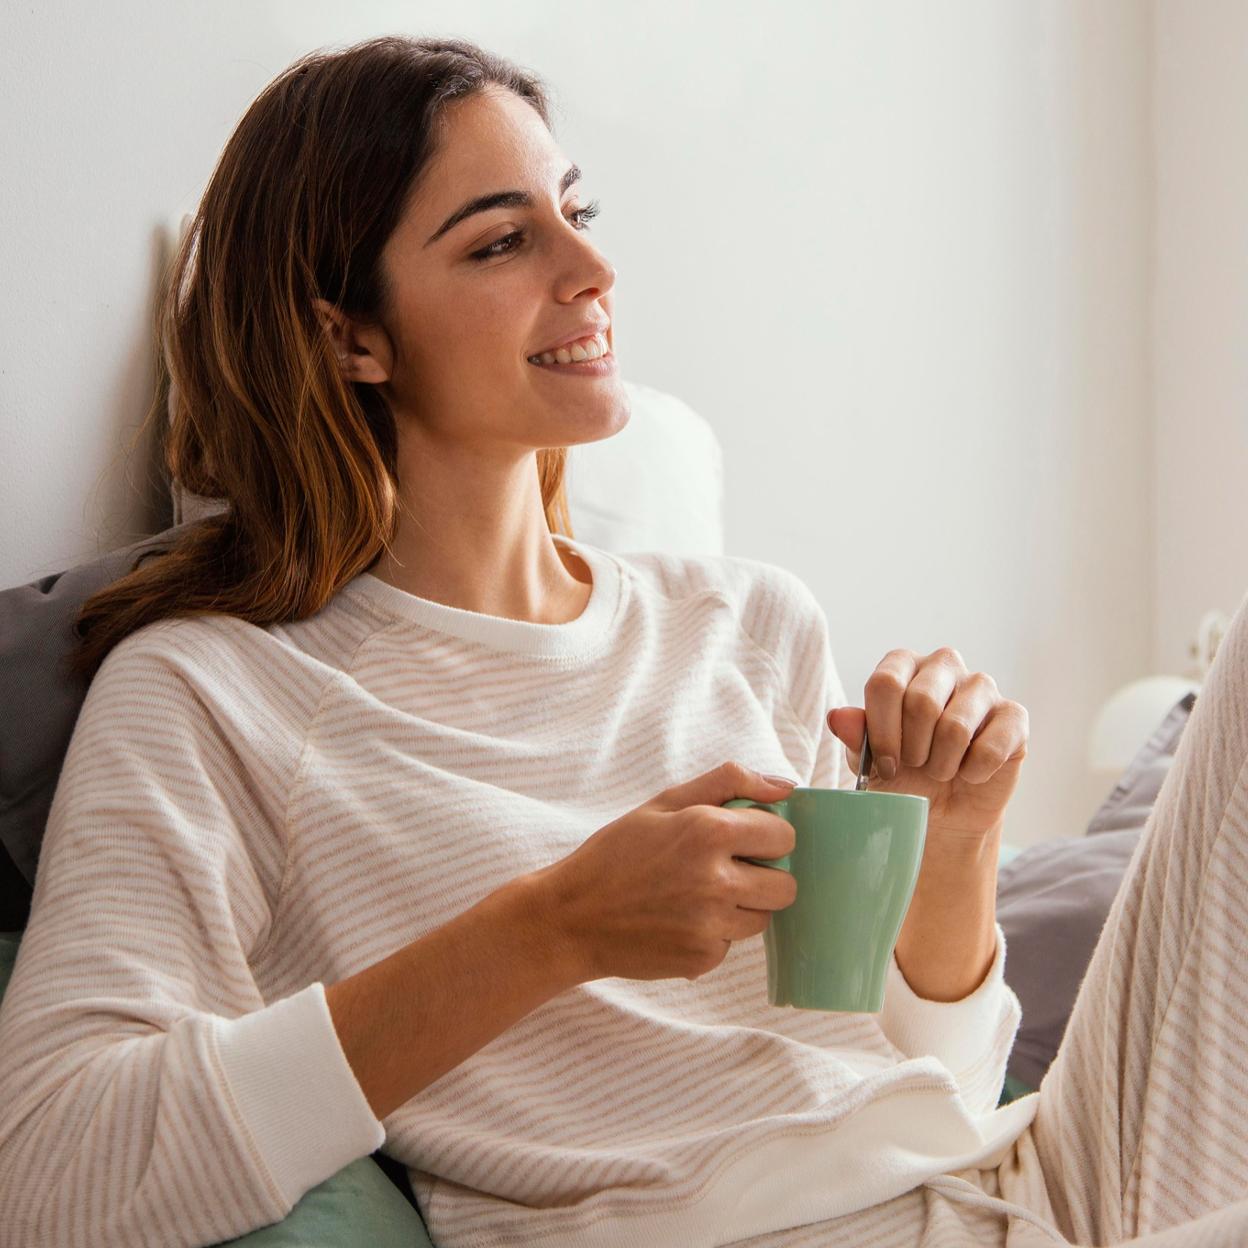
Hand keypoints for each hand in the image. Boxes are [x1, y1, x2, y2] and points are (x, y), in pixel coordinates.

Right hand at [532, 762, 799, 984]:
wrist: (571, 917)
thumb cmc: (616, 853)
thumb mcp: (663, 803)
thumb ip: (728, 782)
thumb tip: (785, 785)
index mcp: (709, 831)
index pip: (784, 836)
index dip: (767, 836)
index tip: (744, 840)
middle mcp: (716, 880)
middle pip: (786, 885)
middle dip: (765, 876)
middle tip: (727, 870)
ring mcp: (711, 925)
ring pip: (763, 917)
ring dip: (741, 906)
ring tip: (697, 895)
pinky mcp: (704, 958)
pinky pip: (732, 943)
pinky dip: (714, 933)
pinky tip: (679, 920)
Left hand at [827, 647, 1027, 839]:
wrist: (942, 811)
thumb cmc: (901, 775)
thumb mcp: (868, 760)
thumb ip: (855, 736)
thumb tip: (839, 718)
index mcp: (903, 665)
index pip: (886, 682)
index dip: (882, 731)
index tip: (885, 763)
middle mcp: (943, 665)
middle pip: (921, 702)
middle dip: (913, 749)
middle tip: (915, 766)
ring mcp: (982, 686)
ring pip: (956, 727)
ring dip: (942, 764)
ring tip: (941, 770)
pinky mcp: (1014, 716)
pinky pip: (991, 748)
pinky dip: (974, 772)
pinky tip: (970, 773)